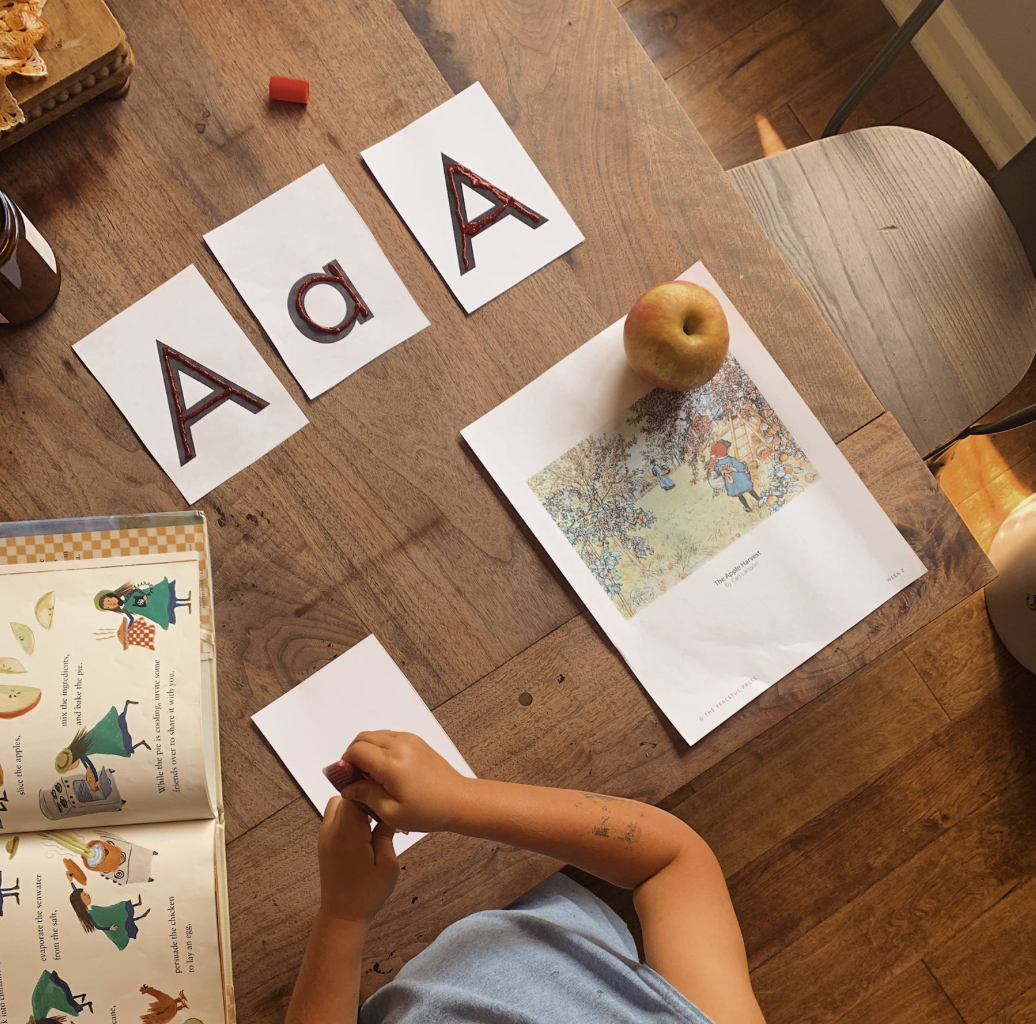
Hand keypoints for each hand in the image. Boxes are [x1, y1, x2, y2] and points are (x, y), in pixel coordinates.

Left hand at [317, 796, 398, 924]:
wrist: (342, 916)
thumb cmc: (367, 893)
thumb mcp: (387, 864)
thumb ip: (387, 834)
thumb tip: (389, 814)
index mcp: (348, 832)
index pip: (354, 795)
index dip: (370, 792)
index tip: (386, 798)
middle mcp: (332, 831)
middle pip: (344, 797)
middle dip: (363, 798)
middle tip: (382, 812)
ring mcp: (325, 838)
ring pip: (337, 806)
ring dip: (354, 808)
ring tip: (373, 823)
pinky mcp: (324, 845)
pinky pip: (334, 820)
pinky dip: (347, 819)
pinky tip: (364, 833)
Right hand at [340, 731, 468, 832]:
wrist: (459, 800)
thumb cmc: (430, 810)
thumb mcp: (391, 812)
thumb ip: (365, 795)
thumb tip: (348, 788)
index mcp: (391, 763)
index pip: (355, 751)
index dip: (344, 765)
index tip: (345, 781)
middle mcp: (400, 745)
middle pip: (362, 738)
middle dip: (352, 756)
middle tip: (355, 778)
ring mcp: (409, 740)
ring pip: (375, 735)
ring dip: (366, 751)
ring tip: (370, 776)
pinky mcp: (416, 741)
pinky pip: (389, 737)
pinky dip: (380, 748)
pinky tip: (384, 770)